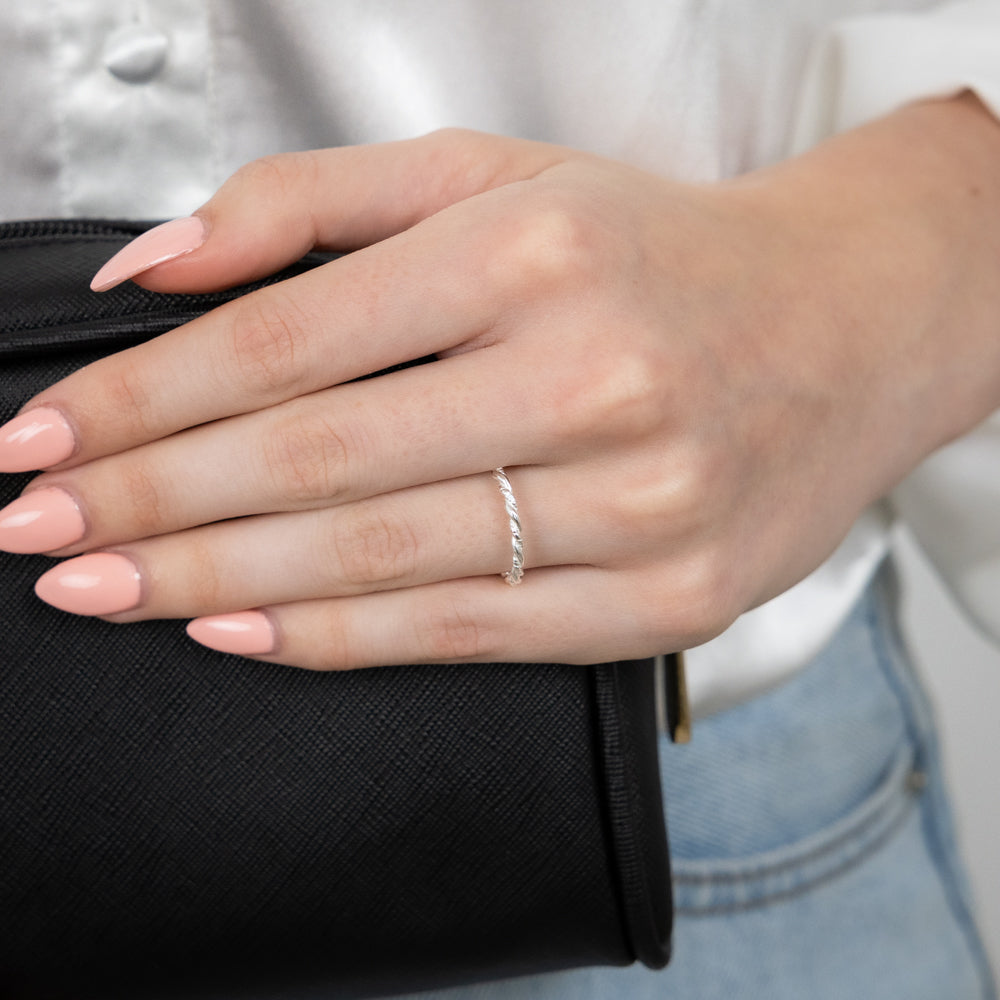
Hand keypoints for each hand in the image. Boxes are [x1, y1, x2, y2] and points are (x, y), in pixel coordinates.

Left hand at [2, 97, 999, 668]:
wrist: (840, 327)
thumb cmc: (656, 253)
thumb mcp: (496, 179)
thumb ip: (312, 202)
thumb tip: (152, 269)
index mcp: (538, 250)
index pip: (288, 338)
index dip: (142, 399)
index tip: (45, 443)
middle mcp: (594, 375)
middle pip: (315, 458)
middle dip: (150, 500)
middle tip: (39, 532)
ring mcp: (642, 499)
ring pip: (380, 556)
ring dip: (214, 579)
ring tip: (104, 588)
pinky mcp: (672, 596)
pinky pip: (472, 630)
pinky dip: (340, 637)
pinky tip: (237, 630)